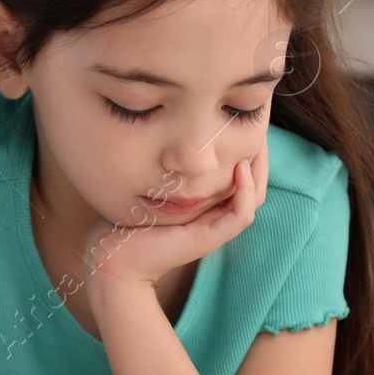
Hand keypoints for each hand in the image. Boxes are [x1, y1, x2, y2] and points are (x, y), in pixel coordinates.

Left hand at [84, 138, 269, 292]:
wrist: (113, 254)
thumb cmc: (125, 217)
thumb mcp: (151, 181)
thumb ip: (168, 164)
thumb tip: (171, 132)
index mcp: (205, 203)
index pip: (238, 173)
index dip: (246, 147)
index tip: (241, 120)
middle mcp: (214, 215)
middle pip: (253, 182)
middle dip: (259, 154)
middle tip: (259, 127)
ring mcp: (215, 228)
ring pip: (254, 197)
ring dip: (260, 169)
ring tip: (256, 142)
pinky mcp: (209, 238)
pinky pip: (241, 214)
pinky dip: (245, 191)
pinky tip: (240, 167)